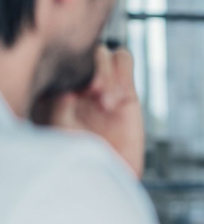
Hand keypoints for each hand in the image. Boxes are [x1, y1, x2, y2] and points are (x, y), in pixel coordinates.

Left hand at [37, 45, 143, 177]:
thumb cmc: (84, 157)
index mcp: (57, 93)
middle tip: (90, 93)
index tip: (69, 95)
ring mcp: (103, 86)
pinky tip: (118, 98)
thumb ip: (59, 107)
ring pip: (103, 52)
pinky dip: (122, 71)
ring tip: (104, 99)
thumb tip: (69, 90)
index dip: (65, 71)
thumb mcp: (61, 132)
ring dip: (104, 69)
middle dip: (87, 70)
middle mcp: (80, 86)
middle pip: (82, 54)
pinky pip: (124, 60)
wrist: (113, 171)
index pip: (59, 64)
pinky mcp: (127, 89)